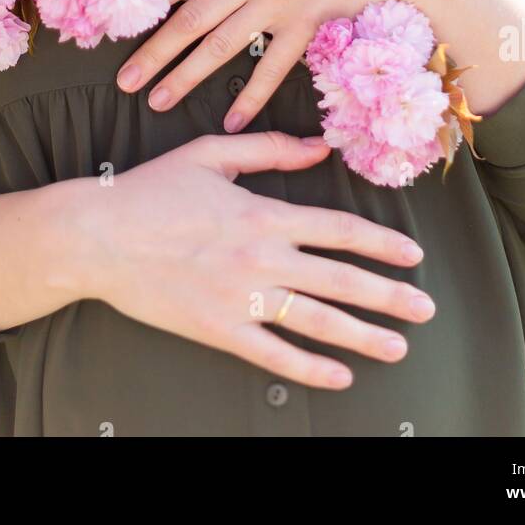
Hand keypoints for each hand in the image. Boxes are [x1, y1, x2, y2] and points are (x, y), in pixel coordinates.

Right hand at [80, 130, 434, 388]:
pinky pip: (273, 353)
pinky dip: (309, 367)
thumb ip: (270, 149)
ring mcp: (241, 297)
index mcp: (263, 213)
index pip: (339, 229)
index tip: (413, 254)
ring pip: (317, 321)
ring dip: (364, 336)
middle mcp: (262, 257)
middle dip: (390, 296)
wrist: (98, 236)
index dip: (382, 242)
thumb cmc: (151, 190)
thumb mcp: (212, 154)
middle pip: (341, 279)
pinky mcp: (218, 329)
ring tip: (398, 347)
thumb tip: (320, 149)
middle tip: (426, 308)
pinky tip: (338, 376)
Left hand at [117, 0, 467, 131]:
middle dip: (154, 49)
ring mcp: (280, 1)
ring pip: (221, 43)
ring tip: (157, 100)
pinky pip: (272, 66)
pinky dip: (251, 95)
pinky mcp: (308, 24)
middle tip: (124, 78)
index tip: (125, 15)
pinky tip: (232, 120)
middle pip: (193, 14)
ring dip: (186, 75)